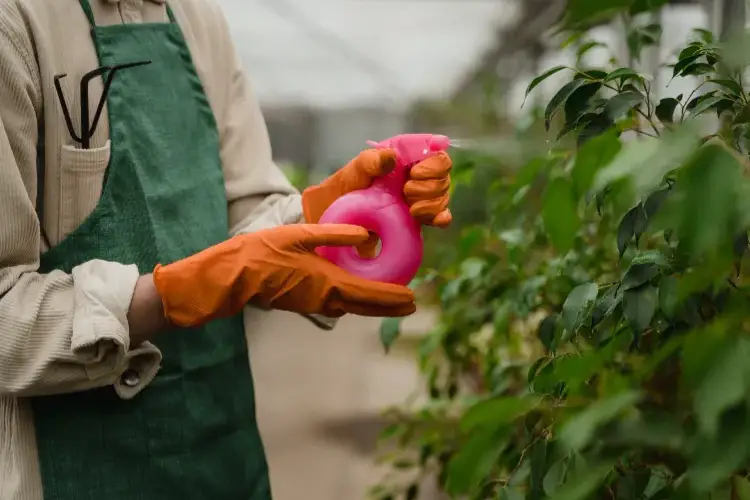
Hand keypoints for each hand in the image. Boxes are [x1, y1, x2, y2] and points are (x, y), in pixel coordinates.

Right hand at [151, 224, 416, 327]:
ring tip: (391, 300)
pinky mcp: (305, 302)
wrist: (233, 276)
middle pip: (365, 306)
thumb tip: (364, 234)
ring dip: (373, 305)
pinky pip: (338, 304)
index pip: (369, 293)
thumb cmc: (263, 252)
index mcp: (328, 282)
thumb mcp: (300, 235)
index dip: (393, 297)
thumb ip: (334, 234)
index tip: (413, 298)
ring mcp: (314, 303)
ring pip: (352, 307)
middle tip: (411, 306)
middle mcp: (325, 298)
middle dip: (389, 306)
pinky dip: (355, 301)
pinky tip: (357, 292)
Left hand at [301, 149, 452, 227]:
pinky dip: (441, 217)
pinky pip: (441, 215)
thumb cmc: (344, 189)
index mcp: (405, 156)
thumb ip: (370, 162)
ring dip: (431, 203)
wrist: (338, 219)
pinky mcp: (420, 216)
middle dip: (429, 185)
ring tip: (410, 209)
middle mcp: (416, 173)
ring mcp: (420, 195)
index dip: (433, 162)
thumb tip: (391, 157)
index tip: (414, 172)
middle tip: (405, 193)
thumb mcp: (353, 172)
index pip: (435, 151)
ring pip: (444, 195)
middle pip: (443, 174)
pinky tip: (435, 221)